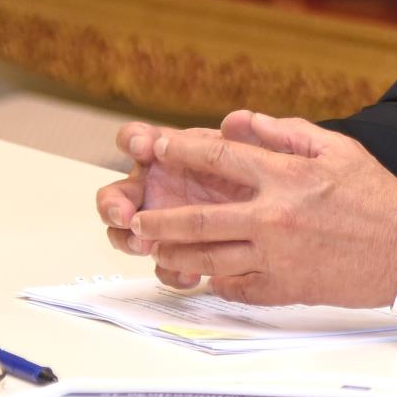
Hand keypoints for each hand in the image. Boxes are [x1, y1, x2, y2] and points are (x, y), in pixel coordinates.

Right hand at [93, 122, 250, 289]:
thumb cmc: (263, 172)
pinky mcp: (177, 252)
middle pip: (115, 193)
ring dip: (127, 239)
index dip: (133, 141)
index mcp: (167, 153)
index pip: (136, 139)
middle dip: (113, 203)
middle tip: (125, 214)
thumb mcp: (264, 148)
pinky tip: (191, 276)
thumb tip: (235, 121)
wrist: (283, 214)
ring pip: (125, 232)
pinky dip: (171, 272)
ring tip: (145, 246)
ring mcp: (161, 221)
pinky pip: (162, 266)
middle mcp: (155, 186)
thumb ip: (252, 134)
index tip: (145, 147)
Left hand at [126, 111, 396, 307]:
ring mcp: (277, 258)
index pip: (219, 159)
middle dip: (161, 218)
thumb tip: (237, 121)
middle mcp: (274, 219)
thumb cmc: (375, 195)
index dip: (180, 152)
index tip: (155, 148)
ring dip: (177, 253)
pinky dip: (216, 279)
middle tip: (136, 218)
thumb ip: (282, 131)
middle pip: (201, 219)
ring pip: (211, 258)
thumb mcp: (335, 147)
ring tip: (153, 249)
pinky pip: (237, 286)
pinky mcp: (285, 288)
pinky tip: (203, 273)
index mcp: (285, 178)